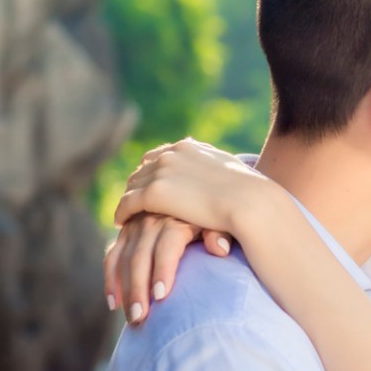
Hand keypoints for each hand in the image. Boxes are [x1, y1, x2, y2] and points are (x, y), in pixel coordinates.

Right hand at [103, 210, 230, 323]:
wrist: (194, 197)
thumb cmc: (211, 216)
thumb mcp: (219, 219)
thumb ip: (220, 233)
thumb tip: (220, 249)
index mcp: (176, 218)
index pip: (166, 247)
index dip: (163, 270)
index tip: (161, 296)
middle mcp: (151, 220)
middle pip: (140, 257)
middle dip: (138, 289)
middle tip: (141, 317)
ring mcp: (135, 226)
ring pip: (123, 260)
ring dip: (124, 290)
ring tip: (132, 318)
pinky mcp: (125, 233)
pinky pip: (113, 257)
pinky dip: (111, 280)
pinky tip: (114, 303)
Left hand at [113, 138, 276, 233]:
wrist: (249, 203)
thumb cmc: (248, 195)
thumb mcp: (230, 172)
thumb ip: (215, 168)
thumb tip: (215, 171)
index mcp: (188, 147)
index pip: (159, 155)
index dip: (151, 172)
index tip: (148, 186)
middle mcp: (171, 154)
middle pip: (142, 169)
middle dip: (137, 185)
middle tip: (132, 204)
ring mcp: (161, 172)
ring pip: (133, 186)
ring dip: (128, 199)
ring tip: (125, 215)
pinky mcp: (154, 193)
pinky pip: (128, 203)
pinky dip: (122, 212)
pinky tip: (120, 223)